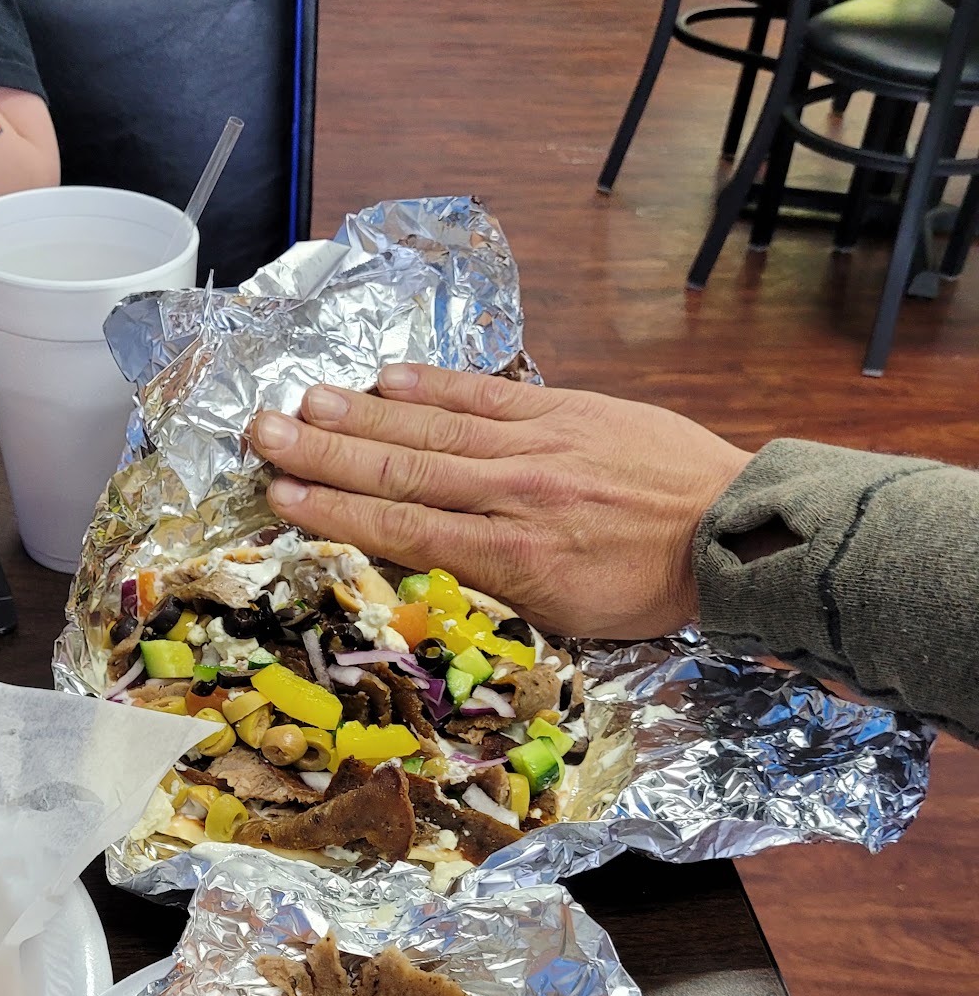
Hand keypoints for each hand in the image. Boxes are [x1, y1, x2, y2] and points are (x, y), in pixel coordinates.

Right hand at [251, 364, 750, 639]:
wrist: (734, 535)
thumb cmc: (649, 590)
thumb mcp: (566, 617)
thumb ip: (493, 587)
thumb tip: (423, 565)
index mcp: (512, 557)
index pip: (403, 529)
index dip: (334, 515)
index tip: (280, 499)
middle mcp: (515, 494)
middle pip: (400, 471)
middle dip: (323, 455)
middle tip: (260, 434)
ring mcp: (539, 444)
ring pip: (433, 427)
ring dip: (361, 415)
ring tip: (303, 403)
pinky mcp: (567, 409)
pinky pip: (487, 394)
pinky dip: (433, 385)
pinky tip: (386, 378)